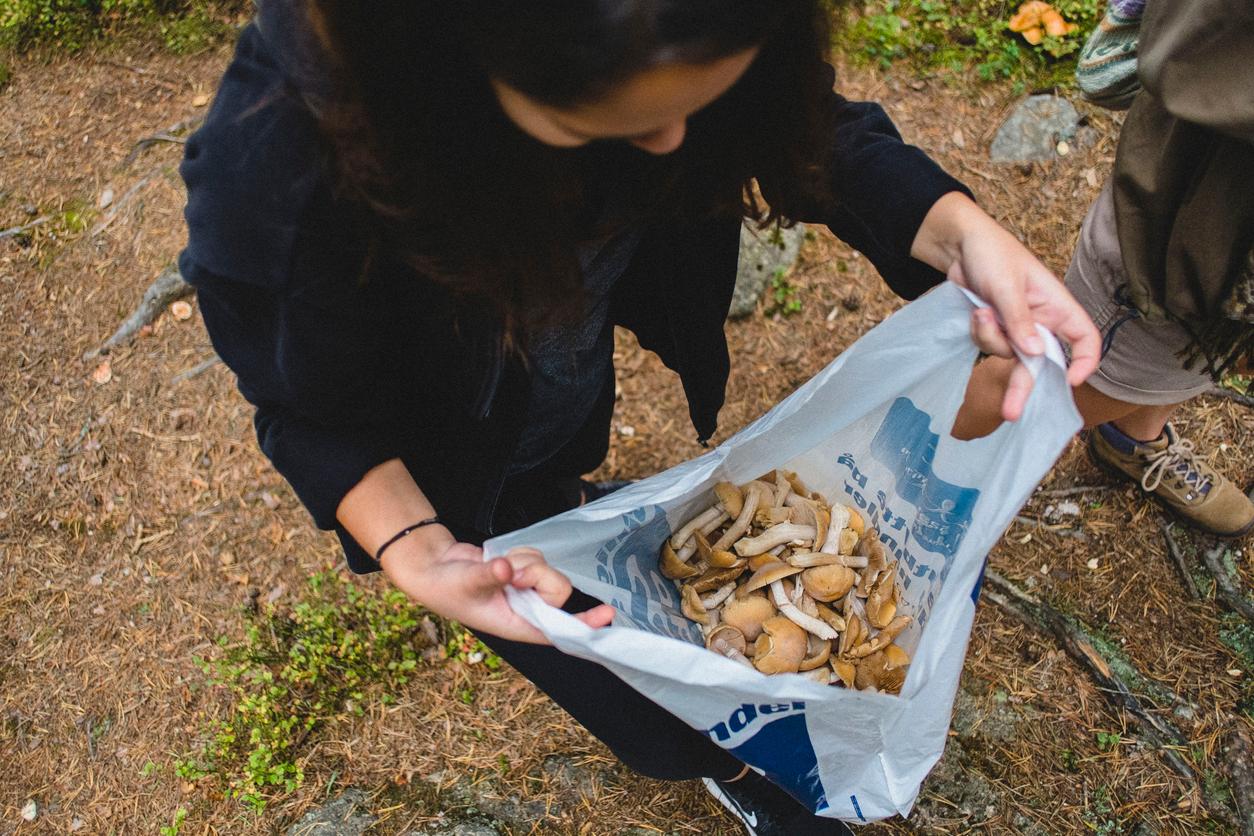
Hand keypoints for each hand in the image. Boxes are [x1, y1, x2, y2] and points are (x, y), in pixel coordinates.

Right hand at [381, 534, 614, 643]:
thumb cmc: (446, 586)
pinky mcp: (524, 572)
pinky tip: (503, 560)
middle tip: (514, 573)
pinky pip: (539, 558)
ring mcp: (527, 590)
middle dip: (539, 575)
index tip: (607, 615)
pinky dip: (522, 554)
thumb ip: (488, 575)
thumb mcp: (466, 581)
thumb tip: (507, 569)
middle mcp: (527, 610)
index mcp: (518, 624)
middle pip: (558, 590)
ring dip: (527, 562)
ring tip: (501, 568)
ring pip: (549, 570)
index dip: (584, 624)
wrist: (434, 568)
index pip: (558, 629)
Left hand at [913, 193, 1099, 420]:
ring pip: (1007, 354)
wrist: (959, 246)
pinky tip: (976, 311)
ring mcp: (1016, 328)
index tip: (1070, 380)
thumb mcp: (1006, 285)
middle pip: (1040, 362)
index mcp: (1057, 306)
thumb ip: (1019, 320)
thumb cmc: (993, 254)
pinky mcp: (995, 329)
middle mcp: (1041, 321)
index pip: (1084, 339)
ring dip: (990, 338)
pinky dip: (979, 333)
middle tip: (1010, 414)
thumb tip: (1034, 354)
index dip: (1084, 361)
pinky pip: (987, 345)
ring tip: (982, 311)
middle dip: (1023, 387)